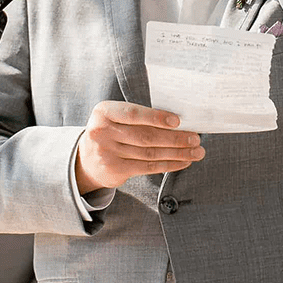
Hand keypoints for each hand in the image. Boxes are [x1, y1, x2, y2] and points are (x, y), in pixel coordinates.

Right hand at [75, 101, 204, 193]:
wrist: (87, 160)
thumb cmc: (112, 132)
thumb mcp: (117, 118)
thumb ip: (139, 117)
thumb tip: (179, 121)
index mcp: (104, 112)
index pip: (133, 114)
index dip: (156, 118)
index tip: (178, 121)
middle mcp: (102, 132)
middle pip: (145, 136)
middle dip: (175, 138)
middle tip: (196, 138)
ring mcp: (107, 153)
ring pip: (150, 153)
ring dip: (177, 153)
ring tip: (196, 151)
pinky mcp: (115, 170)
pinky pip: (148, 167)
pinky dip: (169, 164)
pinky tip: (183, 161)